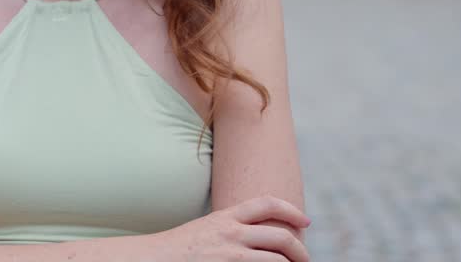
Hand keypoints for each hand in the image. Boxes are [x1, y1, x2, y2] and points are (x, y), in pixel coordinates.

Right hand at [154, 195, 310, 261]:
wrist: (154, 259)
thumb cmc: (178, 249)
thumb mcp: (206, 229)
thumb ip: (230, 229)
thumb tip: (257, 235)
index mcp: (226, 217)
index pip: (267, 204)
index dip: (292, 210)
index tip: (306, 221)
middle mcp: (232, 233)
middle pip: (281, 236)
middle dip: (301, 250)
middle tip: (305, 259)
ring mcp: (231, 255)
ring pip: (278, 260)